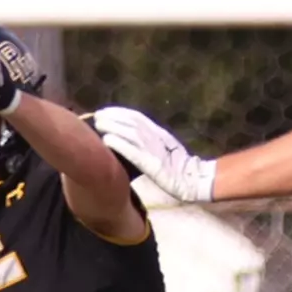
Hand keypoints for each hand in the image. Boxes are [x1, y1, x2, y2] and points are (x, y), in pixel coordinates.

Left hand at [91, 106, 216, 202]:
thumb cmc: (179, 168)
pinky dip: (120, 145)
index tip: (105, 110)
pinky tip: (107, 141)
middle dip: (113, 117)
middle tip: (97, 115)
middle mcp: (156, 137)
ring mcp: (154, 150)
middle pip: (132, 122)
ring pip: (130, 134)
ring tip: (99, 124)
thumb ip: (150, 142)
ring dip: (113, 127)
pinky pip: (134, 152)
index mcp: (159, 133)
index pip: (137, 117)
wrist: (194, 181)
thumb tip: (130, 136)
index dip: (120, 112)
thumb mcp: (165, 149)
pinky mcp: (152, 164)